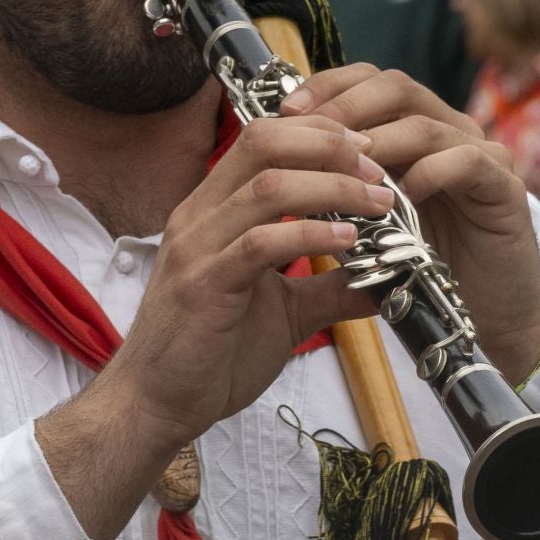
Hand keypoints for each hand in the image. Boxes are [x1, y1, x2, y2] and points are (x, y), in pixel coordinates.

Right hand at [38, 114, 384, 539]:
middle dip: (330, 145)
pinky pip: (260, 243)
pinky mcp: (203, 284)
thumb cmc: (209, 356)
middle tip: (380, 169)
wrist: (155, 405)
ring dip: (333, 187)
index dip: (320, 134)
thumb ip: (328, 289)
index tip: (368, 153)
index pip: (264, 139)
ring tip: (378, 204)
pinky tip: (348, 241)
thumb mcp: (283, 312)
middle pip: (264, 142)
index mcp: (212, 211)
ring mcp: (197, 248)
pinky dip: (310, 235)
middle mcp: (199, 217)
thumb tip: (384, 281)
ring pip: (268, 186)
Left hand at [282, 65, 539, 384]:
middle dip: (346, 107)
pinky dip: (430, 172)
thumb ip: (337, 186)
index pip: (369, 82)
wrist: (481, 315)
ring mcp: (482, 154)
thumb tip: (277, 164)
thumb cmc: (418, 266)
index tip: (286, 111)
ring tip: (345, 169)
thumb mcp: (367, 219)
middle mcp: (448, 131)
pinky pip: (466, 162)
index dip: (327, 87)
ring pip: (426, 124)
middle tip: (310, 134)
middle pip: (396, 88)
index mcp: (413, 130)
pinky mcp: (504, 187)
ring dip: (379, 144)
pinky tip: (400, 196)